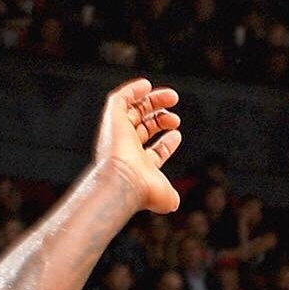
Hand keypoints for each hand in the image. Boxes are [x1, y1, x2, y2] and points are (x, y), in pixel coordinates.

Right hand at [93, 77, 182, 213]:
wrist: (124, 181)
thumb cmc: (143, 191)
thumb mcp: (166, 198)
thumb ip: (171, 199)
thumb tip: (174, 203)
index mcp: (138, 166)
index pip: (152, 150)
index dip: (166, 143)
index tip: (177, 134)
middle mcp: (126, 149)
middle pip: (142, 127)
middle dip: (160, 118)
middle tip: (175, 116)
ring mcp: (117, 134)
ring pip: (133, 111)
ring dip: (152, 101)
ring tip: (173, 97)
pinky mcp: (111, 119)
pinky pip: (118, 99)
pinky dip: (132, 90)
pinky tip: (146, 85)